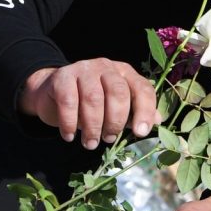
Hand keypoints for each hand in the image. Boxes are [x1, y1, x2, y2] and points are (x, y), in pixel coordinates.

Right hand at [19, 59, 157, 149]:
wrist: (53, 94)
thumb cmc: (90, 104)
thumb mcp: (114, 109)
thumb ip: (134, 114)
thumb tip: (158, 123)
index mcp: (124, 73)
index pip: (142, 88)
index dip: (145, 111)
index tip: (141, 133)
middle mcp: (106, 67)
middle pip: (118, 92)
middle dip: (115, 120)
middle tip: (109, 139)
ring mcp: (83, 69)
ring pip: (93, 98)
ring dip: (93, 126)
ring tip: (90, 143)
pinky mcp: (62, 77)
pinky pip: (69, 101)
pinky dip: (70, 123)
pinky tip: (70, 136)